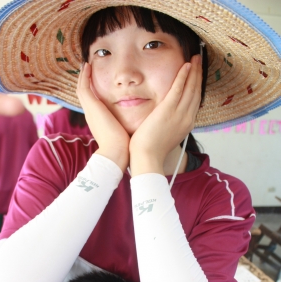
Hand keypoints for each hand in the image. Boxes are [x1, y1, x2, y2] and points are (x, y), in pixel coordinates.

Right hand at [77, 63, 129, 171]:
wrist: (116, 154)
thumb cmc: (124, 147)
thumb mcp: (125, 133)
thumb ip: (128, 125)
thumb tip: (139, 124)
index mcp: (98, 121)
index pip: (92, 102)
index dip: (93, 91)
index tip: (98, 82)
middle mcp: (91, 114)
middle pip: (84, 94)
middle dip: (86, 81)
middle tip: (88, 68)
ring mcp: (90, 110)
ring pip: (81, 89)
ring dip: (84, 76)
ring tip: (87, 64)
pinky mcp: (92, 106)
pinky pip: (84, 87)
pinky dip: (85, 76)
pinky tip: (89, 65)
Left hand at [129, 55, 201, 175]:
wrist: (147, 158)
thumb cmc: (151, 151)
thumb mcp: (166, 136)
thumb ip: (169, 125)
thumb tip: (166, 119)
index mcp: (186, 125)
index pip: (195, 101)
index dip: (197, 86)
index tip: (197, 74)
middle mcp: (187, 118)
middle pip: (196, 92)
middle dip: (198, 75)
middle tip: (200, 60)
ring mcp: (179, 114)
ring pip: (190, 88)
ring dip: (194, 71)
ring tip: (196, 58)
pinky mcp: (168, 110)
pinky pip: (178, 89)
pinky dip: (183, 76)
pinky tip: (186, 65)